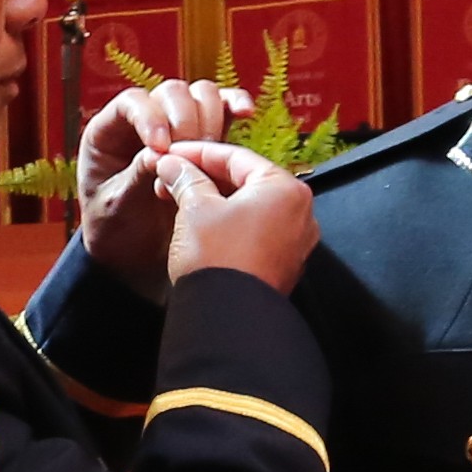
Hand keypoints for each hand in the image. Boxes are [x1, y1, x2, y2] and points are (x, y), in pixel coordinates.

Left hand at [77, 78, 254, 301]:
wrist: (135, 259)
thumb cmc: (116, 233)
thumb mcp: (117, 209)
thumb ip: (135, 178)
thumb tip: (158, 153)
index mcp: (109, 133)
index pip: (133, 102)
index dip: (149, 117)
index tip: (161, 148)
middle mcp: (143, 121)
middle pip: (171, 93)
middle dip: (184, 121)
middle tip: (190, 158)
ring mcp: (176, 126)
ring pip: (199, 96)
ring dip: (210, 119)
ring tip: (210, 155)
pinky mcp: (204, 138)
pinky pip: (222, 109)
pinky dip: (233, 106)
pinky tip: (244, 114)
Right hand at [160, 142, 315, 293]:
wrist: (227, 319)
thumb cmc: (218, 260)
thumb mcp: (195, 208)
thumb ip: (185, 179)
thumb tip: (172, 165)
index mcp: (285, 189)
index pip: (236, 157)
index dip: (197, 152)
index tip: (173, 154)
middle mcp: (299, 213)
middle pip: (245, 182)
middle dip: (204, 178)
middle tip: (172, 176)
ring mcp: (294, 242)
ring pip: (248, 208)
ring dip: (213, 201)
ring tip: (180, 199)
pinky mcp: (282, 265)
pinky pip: (254, 232)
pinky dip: (228, 224)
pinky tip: (199, 225)